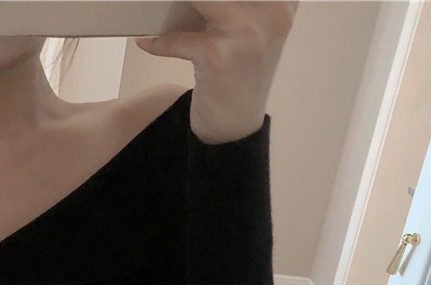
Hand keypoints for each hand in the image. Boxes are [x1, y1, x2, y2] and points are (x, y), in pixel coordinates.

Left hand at [135, 1, 298, 143]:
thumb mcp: (254, 28)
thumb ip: (241, 4)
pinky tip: (147, 41)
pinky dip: (160, 41)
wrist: (235, 126)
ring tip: (154, 4)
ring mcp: (248, 34)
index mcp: (283, 1)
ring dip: (173, 2)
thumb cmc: (239, 73)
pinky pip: (180, 38)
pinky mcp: (220, 57)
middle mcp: (272, 12)